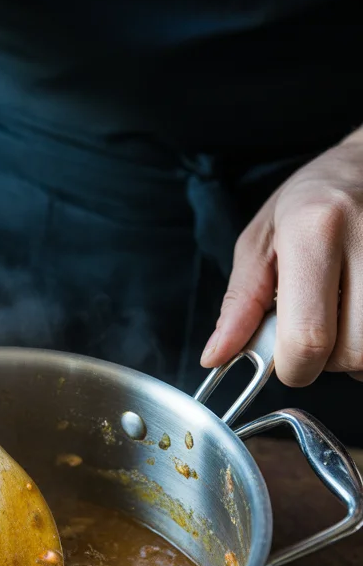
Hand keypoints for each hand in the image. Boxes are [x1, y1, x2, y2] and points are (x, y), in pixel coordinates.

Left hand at [201, 130, 362, 384]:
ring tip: (343, 311)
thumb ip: (240, 303)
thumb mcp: (262, 240)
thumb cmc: (313, 199)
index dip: (294, 367)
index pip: (308, 338)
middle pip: (352, 353)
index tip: (286, 358)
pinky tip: (362, 310)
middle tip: (318, 325)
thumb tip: (217, 356)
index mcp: (315, 229)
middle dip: (328, 359)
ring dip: (356, 351)